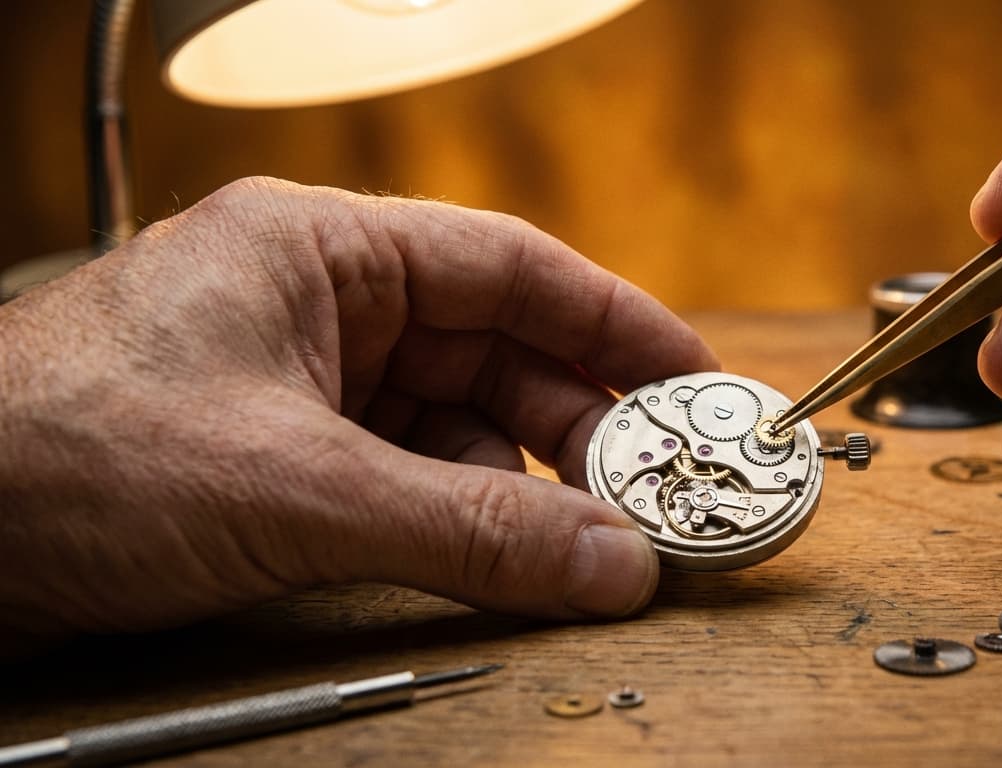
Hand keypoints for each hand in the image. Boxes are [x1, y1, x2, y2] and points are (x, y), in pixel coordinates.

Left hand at [0, 177, 716, 654]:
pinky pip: (405, 475)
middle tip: (658, 488)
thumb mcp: (296, 491)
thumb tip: (608, 563)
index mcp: (319, 250)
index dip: (613, 322)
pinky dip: (461, 515)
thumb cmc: (56, 456)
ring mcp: (295, 383)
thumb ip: (469, 529)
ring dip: (523, 482)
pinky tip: (502, 553)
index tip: (690, 378)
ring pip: (454, 424)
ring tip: (591, 538)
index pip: (508, 268)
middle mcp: (316, 306)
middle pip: (493, 352)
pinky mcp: (276, 455)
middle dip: (579, 423)